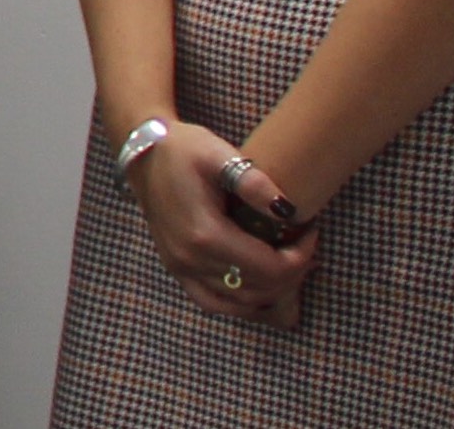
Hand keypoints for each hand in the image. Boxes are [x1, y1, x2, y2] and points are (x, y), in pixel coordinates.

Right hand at [126, 123, 316, 325]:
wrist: (143, 156)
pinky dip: (241, 303)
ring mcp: (180, 268)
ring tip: (289, 265)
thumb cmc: (182, 150)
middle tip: (306, 247)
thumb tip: (288, 210)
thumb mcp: (218, 153)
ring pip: (239, 303)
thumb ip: (255, 182)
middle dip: (292, 273)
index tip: (311, 231)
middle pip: (259, 289)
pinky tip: (259, 288)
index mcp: (205, 234)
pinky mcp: (176, 269)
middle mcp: (190, 259)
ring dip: (271, 291)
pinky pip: (213, 303)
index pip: (270, 268)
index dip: (301, 256)